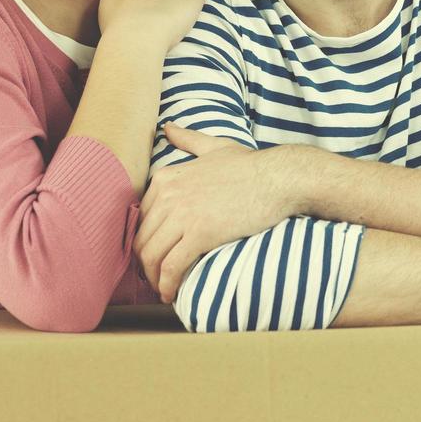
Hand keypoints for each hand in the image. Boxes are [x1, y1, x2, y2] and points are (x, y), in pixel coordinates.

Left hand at [134, 125, 308, 302]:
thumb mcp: (215, 147)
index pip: (141, 218)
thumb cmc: (252, 165)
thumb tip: (167, 128)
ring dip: (154, 278)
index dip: (145, 240)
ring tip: (165, 289)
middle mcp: (168, 194)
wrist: (279, 178)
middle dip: (146, 263)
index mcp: (167, 177)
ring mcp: (183, 214)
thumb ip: (188, 139)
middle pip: (142, 240)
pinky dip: (168, 285)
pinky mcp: (199, 234)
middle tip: (157, 277)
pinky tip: (173, 293)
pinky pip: (172, 267)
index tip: (155, 254)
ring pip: (152, 256)